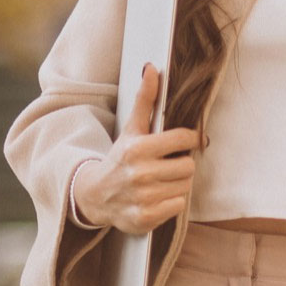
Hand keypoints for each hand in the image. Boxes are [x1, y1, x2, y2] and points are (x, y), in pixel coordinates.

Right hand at [74, 63, 198, 236]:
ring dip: (177, 184)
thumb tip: (152, 68)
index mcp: (138, 148)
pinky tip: (158, 197)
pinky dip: (171, 202)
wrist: (95, 196)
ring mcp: (143, 197)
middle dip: (180, 164)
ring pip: (185, 186)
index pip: (183, 138)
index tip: (186, 141)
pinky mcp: (146, 217)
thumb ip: (145, 100)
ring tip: (161, 181)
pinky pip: (178, 206)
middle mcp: (140, 173)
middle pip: (188, 165)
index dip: (190, 139)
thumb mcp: (131, 129)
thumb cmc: (120, 159)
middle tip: (167, 165)